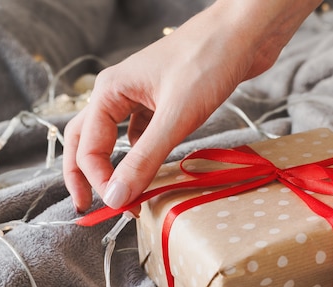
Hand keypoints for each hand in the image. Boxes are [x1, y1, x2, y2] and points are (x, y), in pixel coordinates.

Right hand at [63, 0, 319, 211]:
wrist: (244, 34)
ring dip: (118, 165)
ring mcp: (144, 95)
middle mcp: (120, 93)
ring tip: (127, 193)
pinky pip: (145, 131)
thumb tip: (116, 198)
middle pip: (90, 140)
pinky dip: (146, 152)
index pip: (87, 146)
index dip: (99, 180)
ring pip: (118, 137)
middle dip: (87, 174)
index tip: (120, 207)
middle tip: (92, 207)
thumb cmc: (207, 64)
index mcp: (110, 92)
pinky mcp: (168, 100)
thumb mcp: (174, 118)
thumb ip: (144, 159)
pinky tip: (157, 165)